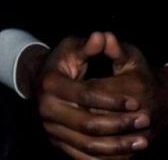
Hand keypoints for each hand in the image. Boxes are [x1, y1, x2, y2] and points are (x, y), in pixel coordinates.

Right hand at [28, 33, 154, 157]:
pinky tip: (128, 153)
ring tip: (143, 141)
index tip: (136, 103)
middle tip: (145, 121)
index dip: (112, 100)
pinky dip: (107, 158)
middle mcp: (46, 108)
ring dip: (118, 146)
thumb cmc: (63, 63)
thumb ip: (89, 46)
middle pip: (87, 124)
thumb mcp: (73, 48)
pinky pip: (85, 157)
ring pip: (88, 145)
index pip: (85, 95)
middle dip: (120, 124)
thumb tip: (102, 37)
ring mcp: (51, 128)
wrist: (40, 81)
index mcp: (50, 84)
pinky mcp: (58, 143)